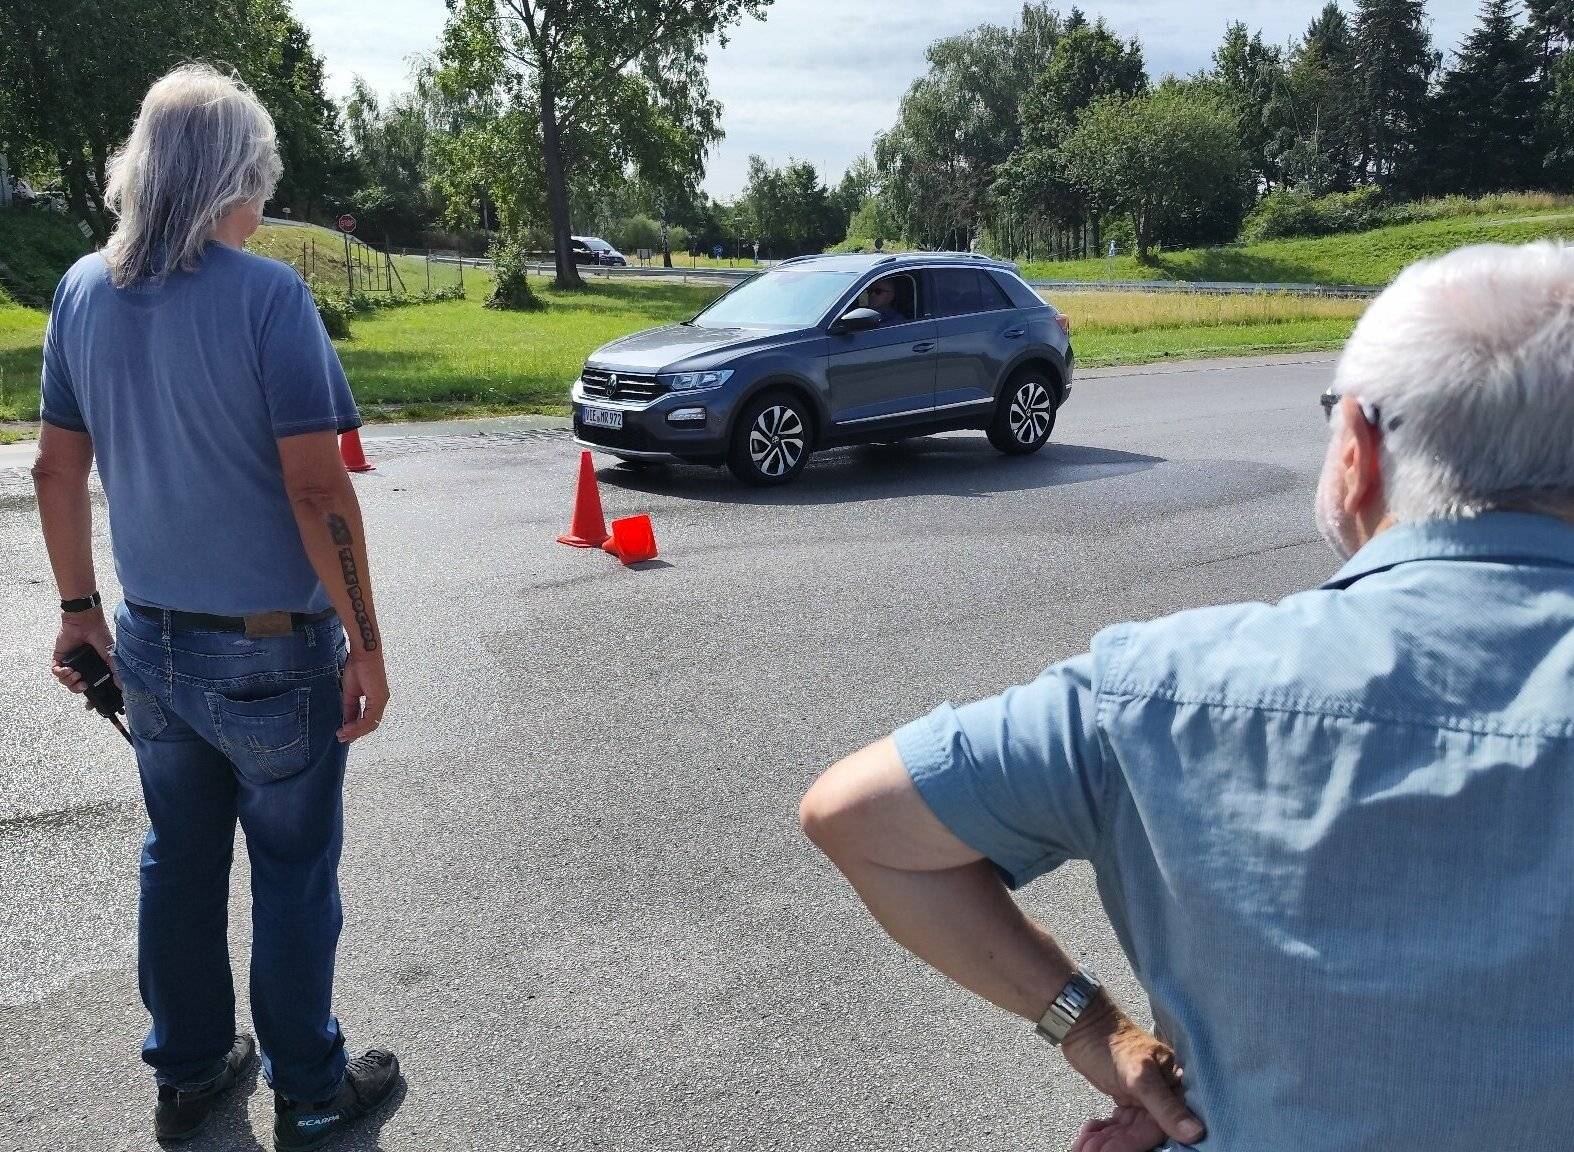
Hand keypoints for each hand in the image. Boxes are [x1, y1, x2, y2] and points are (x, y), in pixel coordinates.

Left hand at [51, 607, 116, 699]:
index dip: (91, 698)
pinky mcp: (59, 657)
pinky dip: (60, 673)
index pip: (92, 686)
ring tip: (75, 674)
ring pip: (65, 681)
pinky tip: (66, 669)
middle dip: (78, 689)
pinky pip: (55, 672)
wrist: (85, 622)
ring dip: (69, 681)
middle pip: (77, 687)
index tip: (91, 706)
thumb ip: (115, 671)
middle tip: (83, 685)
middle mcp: (82, 667)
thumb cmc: (100, 636)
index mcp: (95, 668)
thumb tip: (122, 686)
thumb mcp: (111, 656)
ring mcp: (70, 663)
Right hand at [339, 652, 388, 742]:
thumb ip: (350, 708)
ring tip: (343, 735)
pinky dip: (359, 725)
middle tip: (342, 739)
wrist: (362, 654)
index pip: (368, 720)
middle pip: (370, 724)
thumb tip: (346, 723)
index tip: (343, 734)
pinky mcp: (379, 698)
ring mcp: (382, 700)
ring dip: (356, 731)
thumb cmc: (357, 668)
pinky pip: (370, 717)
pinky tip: (348, 728)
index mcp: (376, 700)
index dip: (356, 729)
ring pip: (371, 723)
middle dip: (355, 733)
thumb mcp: (350, 693)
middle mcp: (381, 701)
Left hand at [1061, 993, 1204, 1149]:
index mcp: (1173, 1086)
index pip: (1162, 1128)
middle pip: (1142, 1132)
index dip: (1137, 1144)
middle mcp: (1162, 1094)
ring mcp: (1142, 1096)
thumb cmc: (1111, 1043)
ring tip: (1083, 1147)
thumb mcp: (1139, 1075)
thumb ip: (1164, 1105)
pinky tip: (1087, 1134)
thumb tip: (1196, 1133)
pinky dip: (1103, 1131)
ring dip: (1105, 1141)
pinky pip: (1118, 1123)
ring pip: (1127, 1131)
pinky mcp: (1125, 1096)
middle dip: (1115, 1145)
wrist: (1081, 1022)